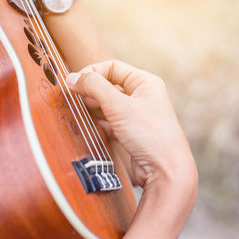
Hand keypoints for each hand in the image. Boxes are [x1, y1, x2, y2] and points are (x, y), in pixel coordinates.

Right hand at [66, 60, 197, 238]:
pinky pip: (110, 121)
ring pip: (108, 104)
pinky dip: (99, 122)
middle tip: (74, 98)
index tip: (74, 82)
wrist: (165, 171)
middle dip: (91, 90)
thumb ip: (95, 87)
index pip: (113, 67)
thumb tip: (73, 77)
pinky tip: (91, 126)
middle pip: (109, 85)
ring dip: (94, 107)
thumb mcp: (119, 106)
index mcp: (145, 82)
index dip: (92, 72)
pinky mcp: (131, 133)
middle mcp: (143, 96)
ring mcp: (137, 115)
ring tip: (80, 112)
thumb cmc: (150, 135)